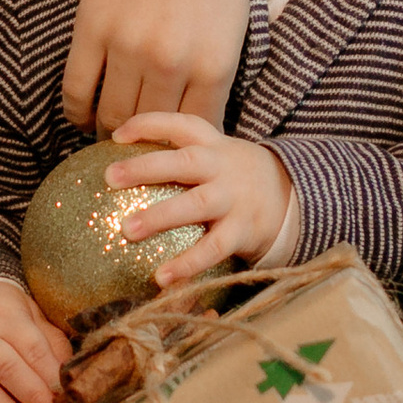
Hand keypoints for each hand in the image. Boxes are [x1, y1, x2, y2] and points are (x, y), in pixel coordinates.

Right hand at [62, 0, 248, 134]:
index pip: (198, 134)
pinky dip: (78, 113)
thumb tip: (205, 129)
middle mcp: (171, 61)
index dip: (186, 150)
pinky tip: (84, 115)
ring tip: (110, 136)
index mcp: (215, 63)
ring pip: (111, 118)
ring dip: (108, 134)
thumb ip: (220, 77)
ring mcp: (127, 46)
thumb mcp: (233, 23)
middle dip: (146, 149)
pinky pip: (76, 93)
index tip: (176, 154)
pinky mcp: (91, 30)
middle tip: (138, 152)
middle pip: (152, 131)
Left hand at [106, 113, 292, 286]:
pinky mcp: (242, 230)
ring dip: (161, 216)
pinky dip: (187, 264)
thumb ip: (180, 156)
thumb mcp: (216, 154)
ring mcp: (233, 199)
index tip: (117, 136)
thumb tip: (120, 167)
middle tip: (110, 176)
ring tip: (128, 230)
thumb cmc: (234, 176)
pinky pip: (212, 248)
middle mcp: (222, 167)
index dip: (149, 125)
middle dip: (145, 167)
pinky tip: (160, 277)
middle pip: (184, 162)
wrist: (292, 195)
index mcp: (212, 145)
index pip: (180, 125)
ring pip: (196, 204)